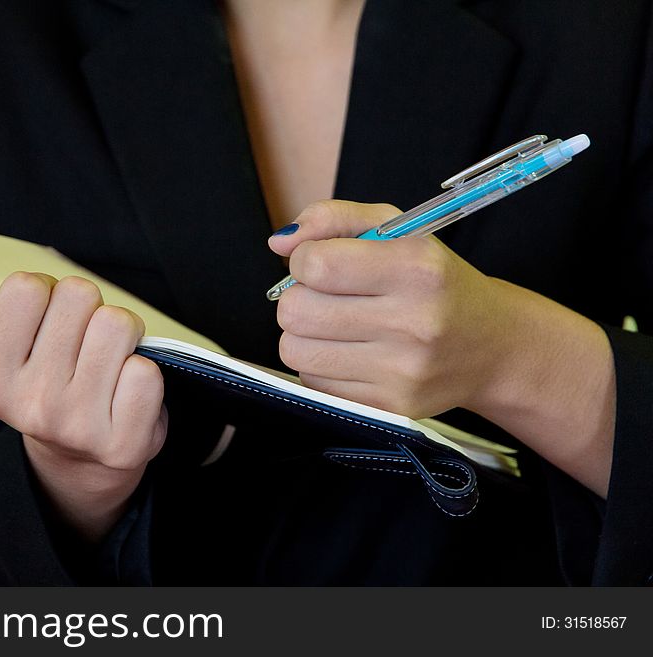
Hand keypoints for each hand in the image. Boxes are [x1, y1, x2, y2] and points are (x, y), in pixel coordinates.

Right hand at [0, 273, 167, 540]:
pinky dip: (142, 369)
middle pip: (78, 295)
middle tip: (83, 337)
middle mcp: (33, 404)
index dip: (46, 292)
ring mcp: (80, 425)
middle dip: (87, 307)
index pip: (27, 287)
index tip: (49, 317)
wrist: (80, 460)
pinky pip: (146, 370)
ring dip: (121, 332)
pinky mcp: (125, 442)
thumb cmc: (36, 392)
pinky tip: (126, 386)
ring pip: (118, 324)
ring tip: (108, 355)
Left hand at [270, 200, 614, 495]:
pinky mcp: (391, 406)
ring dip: (303, 335)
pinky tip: (351, 353)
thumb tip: (279, 243)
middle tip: (326, 297)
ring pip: (295, 351)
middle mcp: (414, 321)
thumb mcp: (398, 231)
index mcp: (417, 267)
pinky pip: (314, 383)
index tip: (320, 263)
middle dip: (299, 298)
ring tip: (335, 325)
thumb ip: (334, 219)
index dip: (304, 261)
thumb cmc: (436, 283)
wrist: (495, 347)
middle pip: (297, 312)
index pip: (317, 264)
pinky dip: (321, 366)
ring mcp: (403, 371)